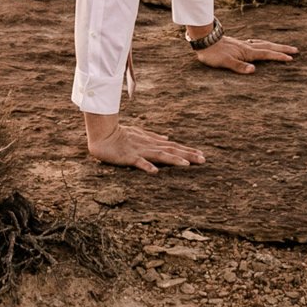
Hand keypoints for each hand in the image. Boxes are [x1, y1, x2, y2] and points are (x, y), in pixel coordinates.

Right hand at [85, 117, 205, 172]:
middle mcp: (149, 145)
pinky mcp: (128, 156)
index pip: (173, 146)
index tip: (201, 155)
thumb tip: (168, 138)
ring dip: (173, 159)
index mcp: (152, 142)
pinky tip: (155, 172)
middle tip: (203, 160)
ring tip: (186, 164)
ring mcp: (139, 150)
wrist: (102, 134)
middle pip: (171, 150)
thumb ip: (154, 137)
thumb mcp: (140, 134)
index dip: (187, 150)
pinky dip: (147, 166)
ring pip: (159, 155)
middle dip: (187, 155)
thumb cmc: (120, 135)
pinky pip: (138, 162)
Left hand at [193, 34, 297, 73]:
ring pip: (263, 44)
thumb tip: (254, 71)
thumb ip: (239, 67)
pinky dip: (264, 44)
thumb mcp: (224, 62)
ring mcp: (243, 45)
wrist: (204, 40)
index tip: (291, 58)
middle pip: (268, 46)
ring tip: (284, 47)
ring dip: (275, 46)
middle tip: (296, 50)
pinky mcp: (238, 45)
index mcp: (246, 52)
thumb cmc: (213, 54)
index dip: (278, 56)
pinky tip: (261, 45)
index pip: (266, 54)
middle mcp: (247, 47)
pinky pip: (256, 44)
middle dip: (282, 49)